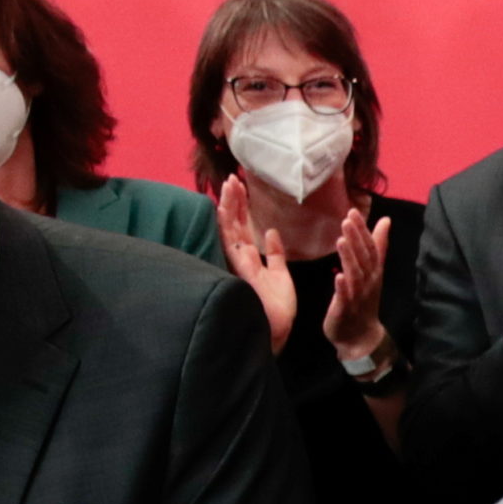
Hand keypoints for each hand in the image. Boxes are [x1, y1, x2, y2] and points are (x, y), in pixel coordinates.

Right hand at [216, 176, 295, 352]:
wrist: (279, 326)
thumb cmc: (278, 304)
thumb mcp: (280, 274)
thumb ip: (275, 254)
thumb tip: (271, 232)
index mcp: (251, 257)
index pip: (243, 226)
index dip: (241, 206)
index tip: (242, 185)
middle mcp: (241, 258)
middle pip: (233, 223)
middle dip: (233, 200)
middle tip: (233, 177)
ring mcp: (238, 263)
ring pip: (229, 228)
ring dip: (228, 206)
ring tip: (230, 184)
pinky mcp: (240, 269)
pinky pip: (230, 244)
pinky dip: (226, 226)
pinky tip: (223, 209)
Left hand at [322, 206, 390, 362]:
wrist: (360, 335)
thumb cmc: (364, 299)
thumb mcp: (373, 270)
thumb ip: (378, 245)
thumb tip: (386, 220)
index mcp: (373, 271)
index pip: (370, 247)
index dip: (362, 230)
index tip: (353, 212)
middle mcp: (368, 281)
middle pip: (364, 258)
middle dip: (356, 238)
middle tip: (347, 219)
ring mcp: (357, 296)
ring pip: (355, 275)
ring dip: (349, 258)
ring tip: (341, 240)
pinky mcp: (345, 310)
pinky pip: (346, 298)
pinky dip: (343, 287)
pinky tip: (338, 276)